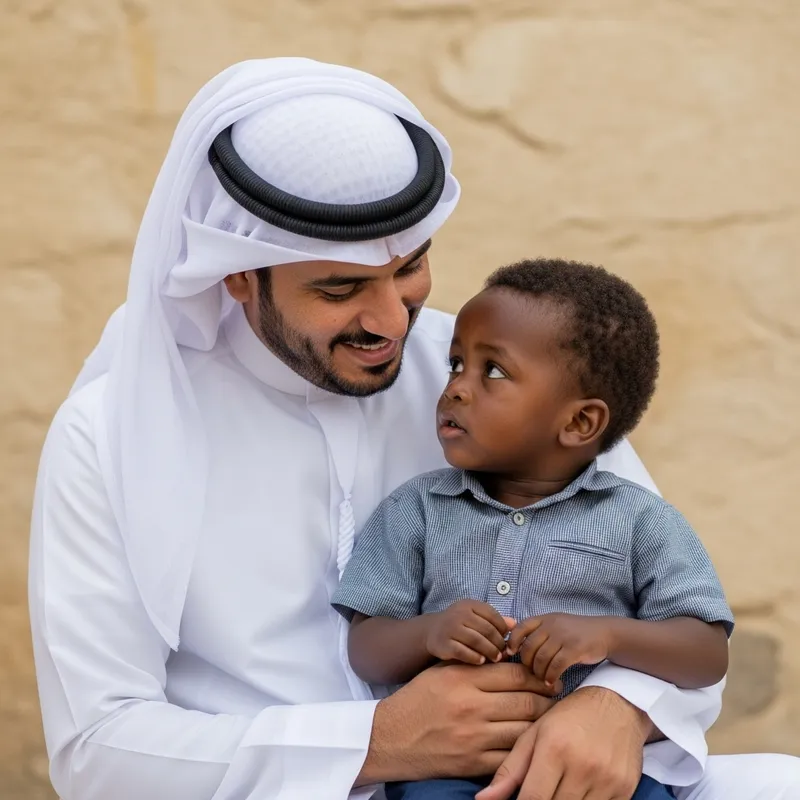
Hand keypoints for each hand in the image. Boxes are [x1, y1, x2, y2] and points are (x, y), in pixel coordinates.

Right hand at [356, 661, 559, 785]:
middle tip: (556, 700)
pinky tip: (531, 744)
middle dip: (548, 700)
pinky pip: (511, 756)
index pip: (515, 673)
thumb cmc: (418, 699)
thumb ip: (474, 663)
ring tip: (550, 721)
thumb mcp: (442, 671)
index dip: (537, 676)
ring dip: (541, 726)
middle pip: (526, 701)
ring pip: (524, 730)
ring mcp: (473, 737)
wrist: (390, 738)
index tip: (547, 679)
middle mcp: (471, 706)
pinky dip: (525, 751)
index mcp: (464, 678)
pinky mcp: (473, 763)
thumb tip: (511, 659)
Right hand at [425, 600, 515, 664]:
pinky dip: (474, 657)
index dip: (502, 629)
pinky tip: (481, 661)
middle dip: (498, 643)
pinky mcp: (443, 643)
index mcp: (469, 604)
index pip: (492, 615)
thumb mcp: (475, 617)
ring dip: (489, 651)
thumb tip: (514, 624)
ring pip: (476, 640)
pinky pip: (462, 652)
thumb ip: (494, 620)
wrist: (433, 631)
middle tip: (503, 653)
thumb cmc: (460, 624)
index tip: (506, 640)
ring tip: (495, 659)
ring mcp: (450, 628)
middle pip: (486, 629)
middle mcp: (459, 613)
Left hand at [476, 687, 651, 799]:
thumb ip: (509, 770)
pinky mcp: (625, 790)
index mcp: (554, 749)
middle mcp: (582, 766)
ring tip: (555, 789)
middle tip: (537, 792)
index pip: (532, 799)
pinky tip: (576, 792)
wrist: (616, 704)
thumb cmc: (568, 718)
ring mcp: (607, 780)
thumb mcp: (534, 735)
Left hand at [506, 613, 613, 685]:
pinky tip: (551, 683)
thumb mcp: (556, 626)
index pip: (521, 627)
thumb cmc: (576, 634)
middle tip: (531, 673)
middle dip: (527, 663)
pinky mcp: (575, 648)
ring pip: (541, 658)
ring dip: (539, 673)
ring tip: (542, 680)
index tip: (510, 654)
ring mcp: (564, 635)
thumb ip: (538, 633)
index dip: (512, 641)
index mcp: (545, 618)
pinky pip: (556, 665)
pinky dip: (551, 676)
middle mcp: (552, 625)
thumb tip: (514, 648)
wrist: (605, 633)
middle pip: (529, 646)